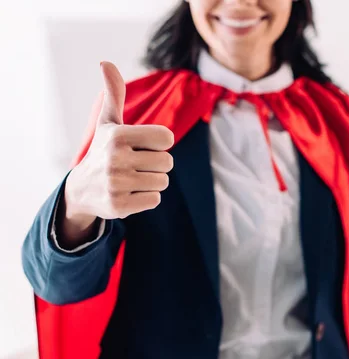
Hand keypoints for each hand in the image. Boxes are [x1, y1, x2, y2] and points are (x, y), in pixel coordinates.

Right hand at [60, 62, 173, 242]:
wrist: (81, 190)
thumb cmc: (103, 150)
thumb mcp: (108, 123)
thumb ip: (114, 94)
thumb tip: (105, 62)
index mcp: (118, 135)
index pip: (167, 138)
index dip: (160, 143)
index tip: (143, 145)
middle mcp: (114, 159)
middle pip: (167, 162)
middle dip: (156, 164)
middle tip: (135, 165)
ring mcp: (116, 184)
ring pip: (162, 181)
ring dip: (153, 181)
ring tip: (132, 179)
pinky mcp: (118, 207)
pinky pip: (155, 199)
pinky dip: (146, 198)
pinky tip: (128, 194)